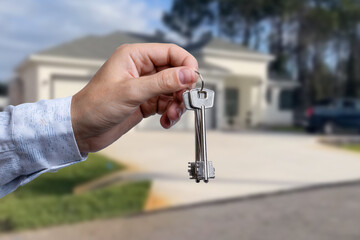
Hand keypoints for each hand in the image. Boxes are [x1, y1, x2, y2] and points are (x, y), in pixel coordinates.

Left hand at [71, 43, 197, 152]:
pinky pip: (167, 104)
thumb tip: (188, 74)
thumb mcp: (131, 92)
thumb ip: (162, 82)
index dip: (186, 65)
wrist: (82, 130)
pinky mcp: (146, 102)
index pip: (171, 52)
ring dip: (177, 104)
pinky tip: (166, 121)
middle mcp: (142, 69)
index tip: (193, 81)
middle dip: (182, 89)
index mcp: (135, 56)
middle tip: (183, 103)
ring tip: (171, 115)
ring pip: (173, 90)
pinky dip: (171, 113)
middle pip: (175, 73)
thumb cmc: (95, 106)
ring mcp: (145, 86)